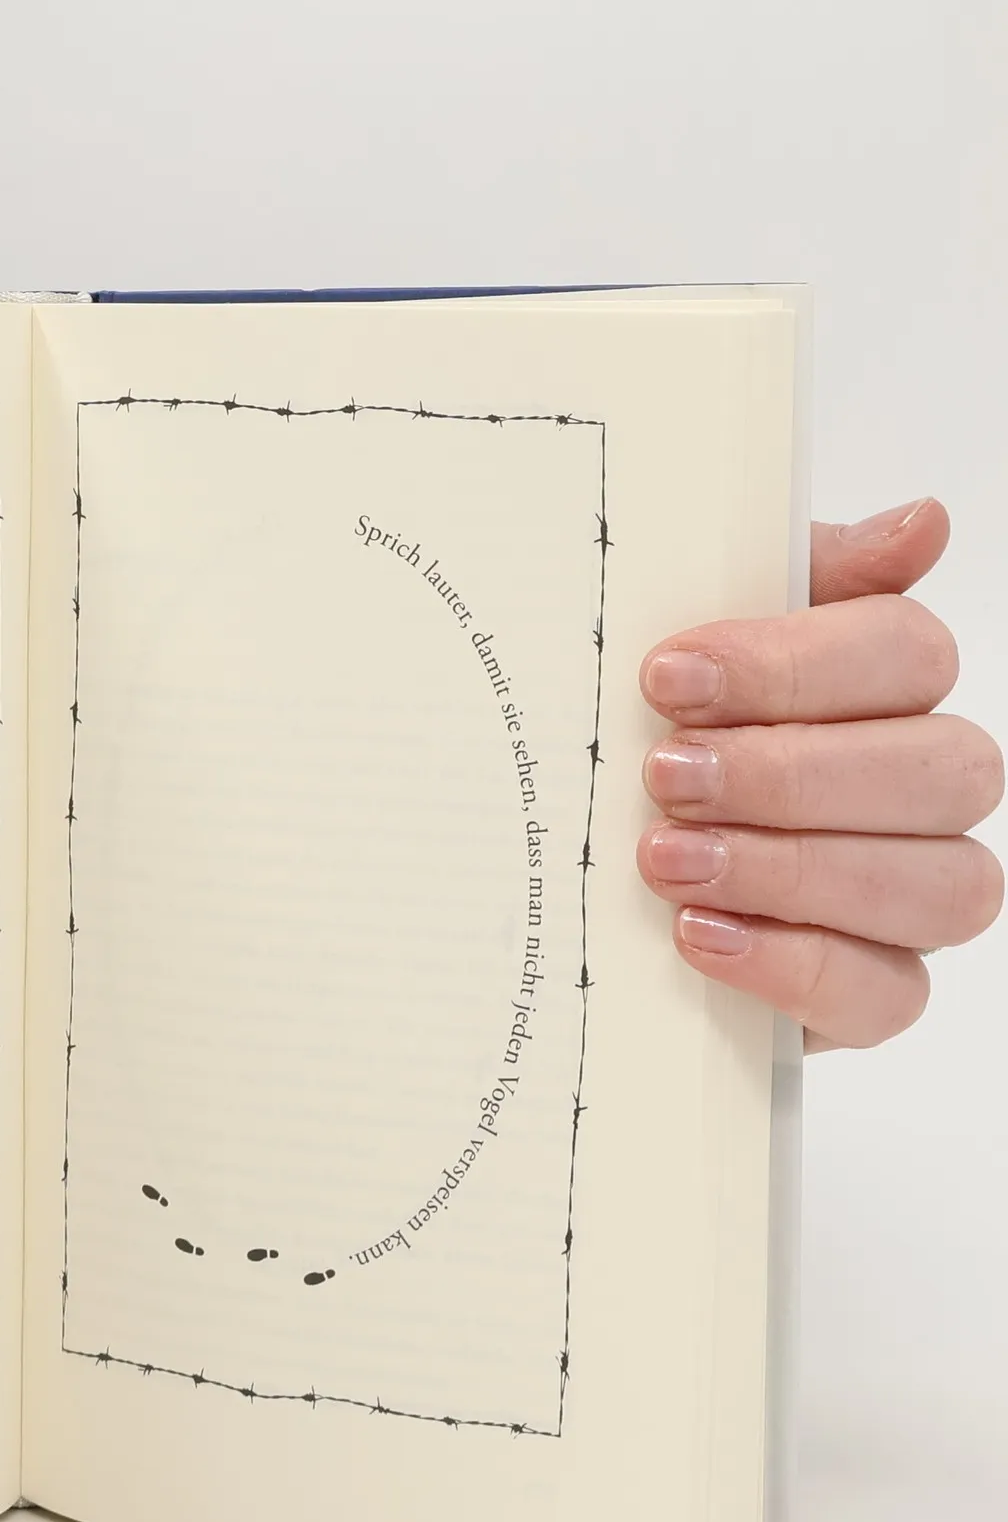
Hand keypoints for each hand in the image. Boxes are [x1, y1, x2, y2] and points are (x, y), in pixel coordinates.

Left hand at [636, 499, 1002, 1049]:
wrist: (578, 884)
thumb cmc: (646, 750)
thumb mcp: (687, 658)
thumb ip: (791, 579)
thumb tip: (921, 525)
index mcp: (883, 693)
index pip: (908, 653)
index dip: (793, 664)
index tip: (666, 677)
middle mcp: (922, 794)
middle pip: (943, 769)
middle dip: (789, 771)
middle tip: (664, 773)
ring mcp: (909, 900)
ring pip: (941, 884)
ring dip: (791, 867)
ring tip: (665, 858)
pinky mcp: (871, 995)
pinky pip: (888, 993)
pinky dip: (792, 962)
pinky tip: (700, 933)